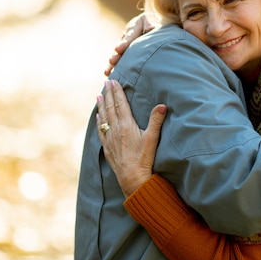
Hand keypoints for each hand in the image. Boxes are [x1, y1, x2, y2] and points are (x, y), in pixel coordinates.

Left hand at [96, 79, 166, 196]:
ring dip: (101, 105)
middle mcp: (115, 129)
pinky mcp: (107, 147)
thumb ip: (156, 120)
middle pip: (110, 107)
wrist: (132, 178)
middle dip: (108, 94)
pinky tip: (98, 116)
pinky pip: (101, 130)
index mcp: (126, 125)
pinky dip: (99, 121)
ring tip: (99, 95)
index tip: (114, 81)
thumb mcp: (152, 138)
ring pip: (103, 117)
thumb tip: (162, 105)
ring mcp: (110, 138)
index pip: (120, 104)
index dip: (117, 91)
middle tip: (106, 82)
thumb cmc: (144, 158)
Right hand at [104, 14, 155, 75]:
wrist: (149, 22)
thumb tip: (150, 28)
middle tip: (112, 61)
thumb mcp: (151, 19)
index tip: (118, 49)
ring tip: (107, 72)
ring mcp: (124, 45)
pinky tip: (108, 74)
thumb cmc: (152, 20)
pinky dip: (113, 67)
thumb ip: (150, 23)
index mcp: (134, 27)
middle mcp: (126, 37)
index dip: (124, 43)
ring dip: (112, 63)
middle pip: (120, 47)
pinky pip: (118, 60)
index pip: (129, 36)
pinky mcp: (124, 52)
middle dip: (116, 55)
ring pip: (117, 55)